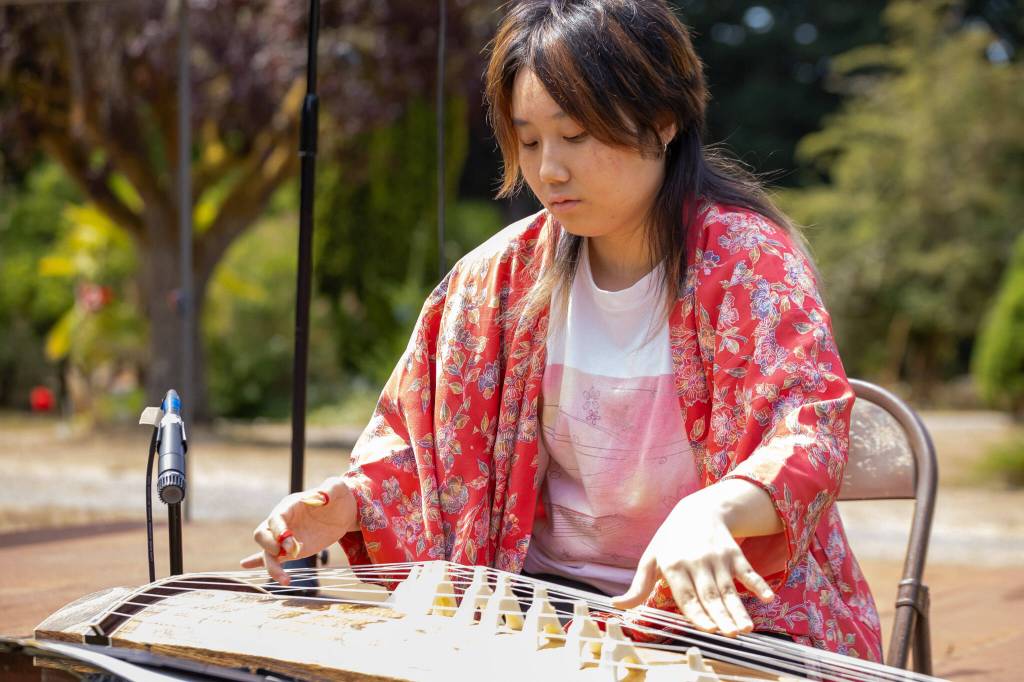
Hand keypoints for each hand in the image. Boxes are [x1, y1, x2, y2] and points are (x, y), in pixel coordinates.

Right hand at [240, 476, 356, 584]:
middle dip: (270, 546)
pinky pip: (275, 558)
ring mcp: (286, 537)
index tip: (290, 545)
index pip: (275, 519)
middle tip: (290, 554)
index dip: (279, 532)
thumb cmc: (338, 495)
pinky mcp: (292, 550)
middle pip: (262, 535)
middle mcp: (283, 522)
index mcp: (290, 505)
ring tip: (285, 580)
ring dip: (272, 566)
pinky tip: (246, 565)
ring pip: (267, 552)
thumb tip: (322, 497)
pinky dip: (262, 564)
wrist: (344, 510)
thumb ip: (329, 490)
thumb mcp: (337, 488)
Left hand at [611, 487, 775, 636]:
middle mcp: (696, 561)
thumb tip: (618, 606)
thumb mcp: (651, 558)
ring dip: (738, 609)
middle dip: (721, 615)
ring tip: (745, 628)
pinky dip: (758, 584)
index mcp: (673, 565)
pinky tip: (767, 598)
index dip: (697, 612)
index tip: (707, 629)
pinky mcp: (734, 555)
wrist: (698, 509)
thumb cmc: (671, 540)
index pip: (686, 595)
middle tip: (730, 635)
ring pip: (728, 588)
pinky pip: (748, 572)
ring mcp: (717, 558)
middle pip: (710, 594)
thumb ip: (638, 586)